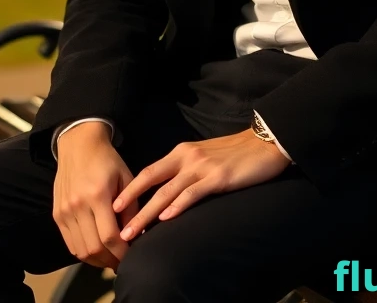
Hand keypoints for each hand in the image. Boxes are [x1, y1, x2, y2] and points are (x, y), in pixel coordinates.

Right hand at [53, 121, 139, 268]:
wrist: (79, 143)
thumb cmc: (107, 160)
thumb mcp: (126, 179)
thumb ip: (131, 209)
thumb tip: (136, 237)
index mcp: (97, 195)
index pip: (109, 237)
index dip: (122, 253)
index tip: (132, 257)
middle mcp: (77, 205)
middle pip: (94, 248)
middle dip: (110, 260)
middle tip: (122, 261)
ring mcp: (64, 210)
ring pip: (80, 250)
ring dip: (97, 260)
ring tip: (109, 257)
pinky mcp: (57, 213)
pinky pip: (70, 243)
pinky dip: (83, 252)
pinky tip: (95, 249)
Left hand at [112, 129, 290, 240]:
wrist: (263, 145)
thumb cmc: (234, 155)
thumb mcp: (203, 158)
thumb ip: (185, 171)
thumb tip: (167, 193)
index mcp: (181, 152)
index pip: (150, 172)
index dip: (130, 189)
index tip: (113, 206)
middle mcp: (187, 157)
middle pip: (151, 181)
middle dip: (132, 204)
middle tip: (117, 224)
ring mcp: (202, 167)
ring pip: (168, 192)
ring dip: (148, 213)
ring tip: (134, 231)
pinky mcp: (218, 178)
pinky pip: (193, 193)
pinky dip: (177, 206)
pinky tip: (166, 218)